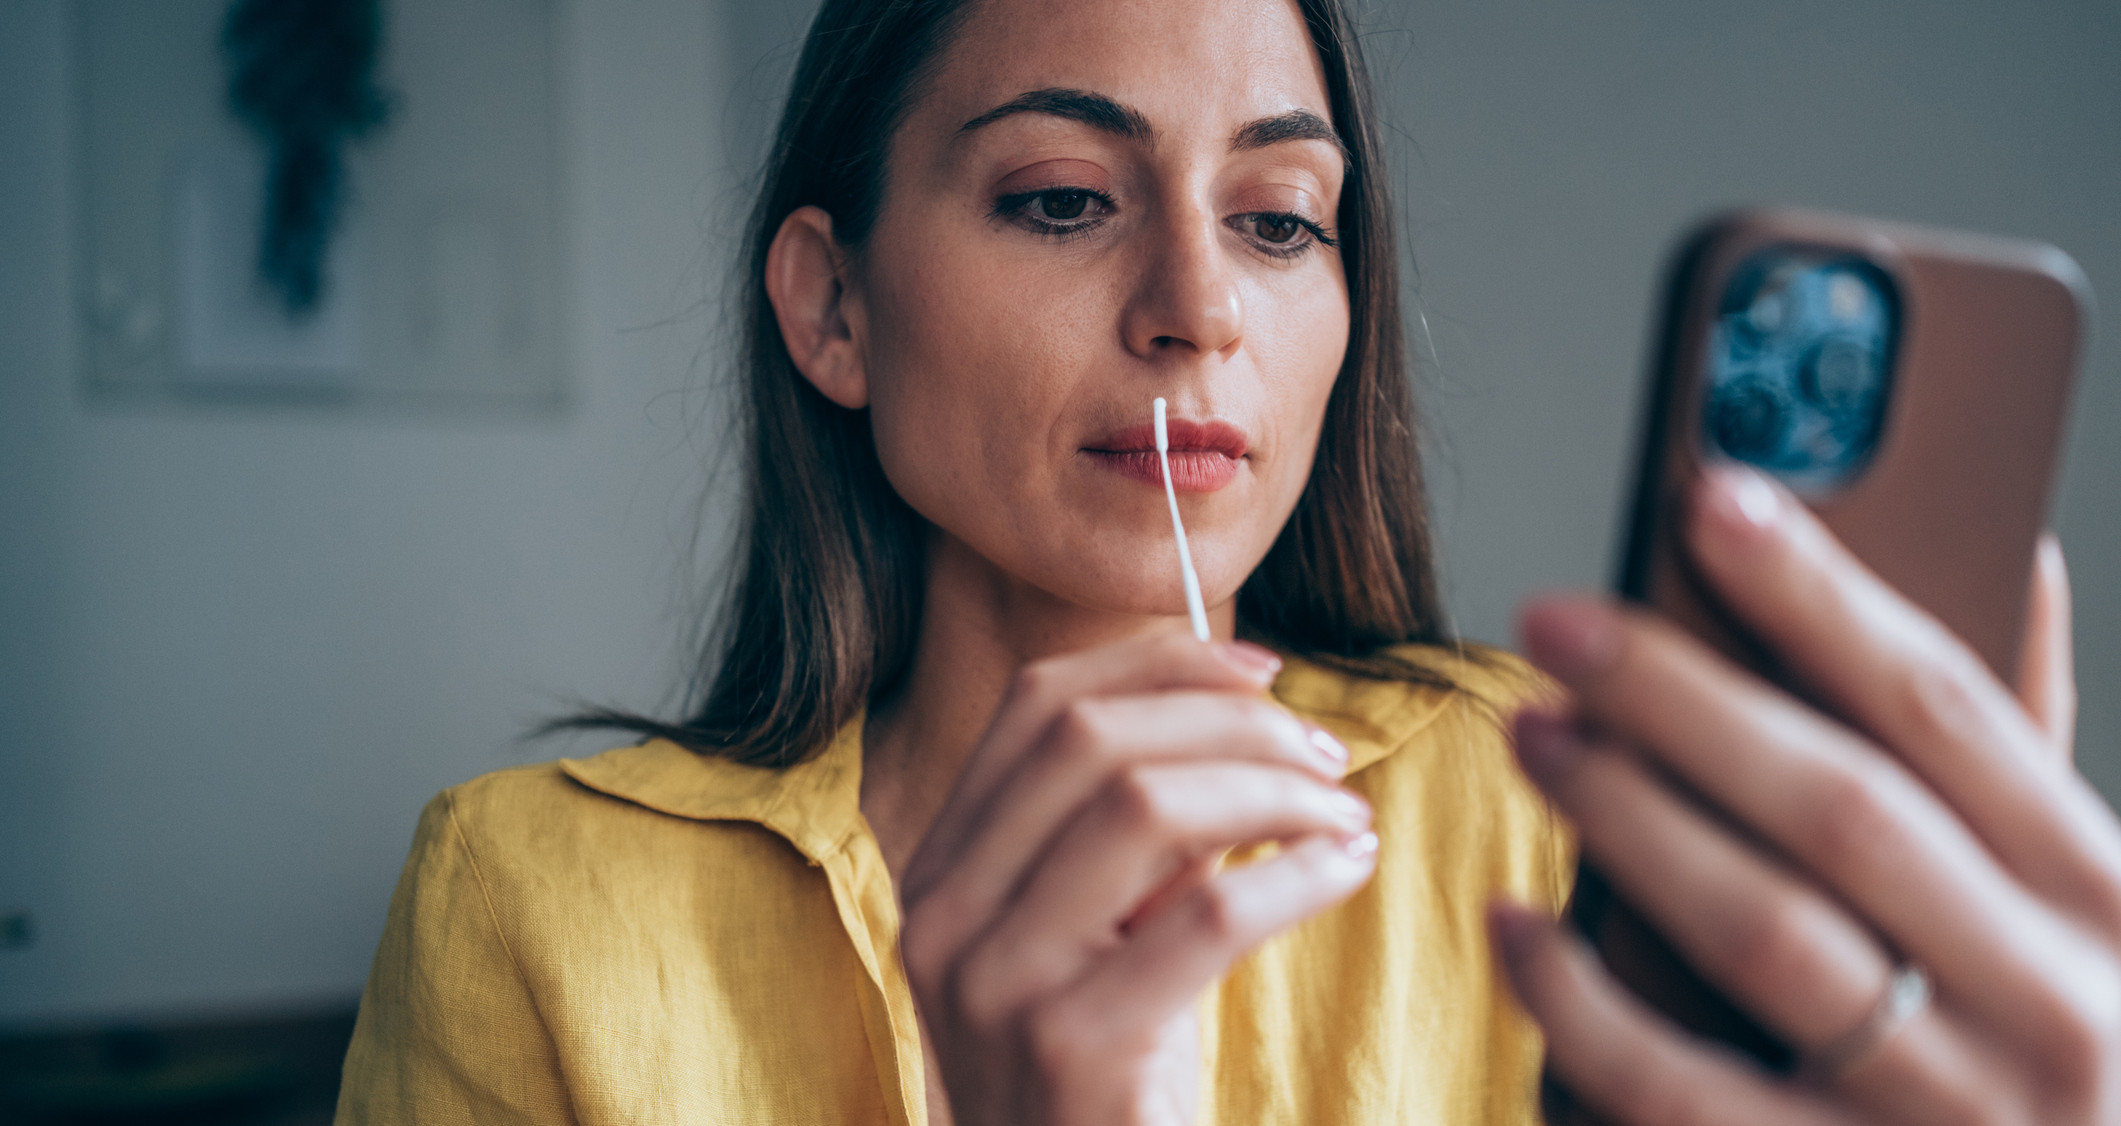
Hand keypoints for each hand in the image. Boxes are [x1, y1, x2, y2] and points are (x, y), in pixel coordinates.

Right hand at [899, 632, 1378, 1125]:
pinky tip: (1343, 869)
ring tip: (1344, 814)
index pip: (1037, 704)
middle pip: (1090, 738)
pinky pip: (1206, 915)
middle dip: (1230, 721)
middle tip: (1325, 753)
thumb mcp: (1092, 935)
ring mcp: (998, 983)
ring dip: (1272, 789)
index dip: (1158, 661)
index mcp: (942, 868)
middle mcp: (947, 914)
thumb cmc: (1102, 1077)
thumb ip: (1132, 836)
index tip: (1263, 668)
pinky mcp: (1072, 1049)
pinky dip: (1296, 872)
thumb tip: (1244, 713)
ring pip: (1145, 807)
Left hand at [1494, 465, 2119, 1124]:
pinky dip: (1583, 1001)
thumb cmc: (2045, 1029)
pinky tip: (1514, 924)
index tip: (1713, 496)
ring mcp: (1953, 1114)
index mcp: (2106, 896)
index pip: (1948, 710)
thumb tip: (2006, 548)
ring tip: (1534, 734)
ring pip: (1763, 936)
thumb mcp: (2077, 897)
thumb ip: (2026, 741)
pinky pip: (1680, 1091)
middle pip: (1839, 811)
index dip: (1823, 595)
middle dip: (1683, 700)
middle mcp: (2051, 1005)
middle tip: (1557, 624)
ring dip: (1629, 819)